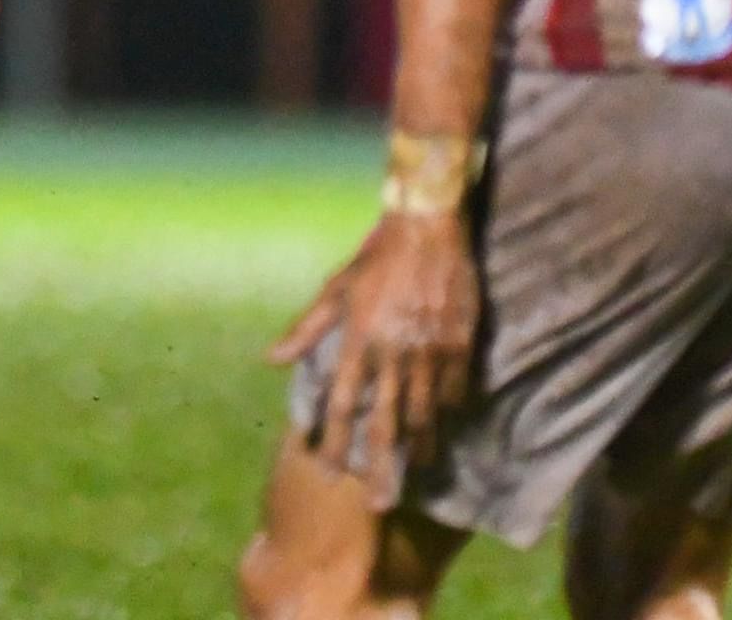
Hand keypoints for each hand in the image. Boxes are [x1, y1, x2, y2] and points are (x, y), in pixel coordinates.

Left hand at [269, 211, 479, 507]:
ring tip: (416, 473)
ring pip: (424, 414)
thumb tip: (270, 358)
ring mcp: (431, 353)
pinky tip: (445, 427)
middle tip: (377, 504)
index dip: (334, 439)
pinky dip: (449, 412)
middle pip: (385, 422)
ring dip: (418, 446)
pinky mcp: (461, 346)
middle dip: (380, 467)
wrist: (428, 227)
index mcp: (359, 339)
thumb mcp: (337, 288)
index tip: (328, 470)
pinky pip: (455, 391)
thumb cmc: (376, 257)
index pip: (342, 402)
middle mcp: (394, 353)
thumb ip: (307, 329)